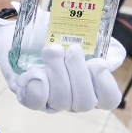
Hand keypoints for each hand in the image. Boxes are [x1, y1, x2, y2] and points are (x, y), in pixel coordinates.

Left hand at [0, 6, 125, 111]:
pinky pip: (36, 102)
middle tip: (73, 49)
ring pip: (61, 101)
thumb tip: (109, 52)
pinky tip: (34, 71)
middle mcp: (72, 99)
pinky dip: (37, 85)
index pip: (109, 99)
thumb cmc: (53, 34)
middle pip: (85, 102)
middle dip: (78, 73)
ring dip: (57, 72)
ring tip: (51, 50)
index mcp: (90, 86)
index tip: (97, 62)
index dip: (105, 84)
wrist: (22, 29)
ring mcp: (49, 101)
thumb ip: (96, 42)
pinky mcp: (27, 97)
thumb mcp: (77, 33)